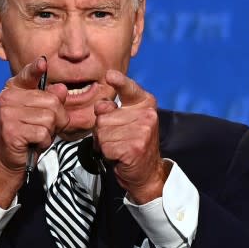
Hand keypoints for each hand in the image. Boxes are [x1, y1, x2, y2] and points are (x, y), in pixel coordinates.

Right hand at [0, 56, 68, 207]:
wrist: (9, 158)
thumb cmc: (28, 133)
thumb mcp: (43, 113)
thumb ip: (52, 99)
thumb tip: (61, 89)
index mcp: (14, 89)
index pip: (28, 75)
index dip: (36, 69)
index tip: (43, 62)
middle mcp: (7, 98)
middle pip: (52, 101)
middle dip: (56, 118)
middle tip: (42, 127)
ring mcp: (7, 113)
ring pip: (49, 118)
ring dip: (49, 131)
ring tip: (37, 135)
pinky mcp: (10, 130)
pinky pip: (42, 132)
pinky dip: (43, 141)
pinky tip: (32, 142)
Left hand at [93, 69, 170, 202]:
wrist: (147, 172)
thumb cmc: (131, 143)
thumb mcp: (124, 121)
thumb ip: (111, 110)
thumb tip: (101, 105)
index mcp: (145, 104)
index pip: (129, 89)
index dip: (119, 81)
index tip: (109, 75)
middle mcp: (147, 115)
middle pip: (103, 117)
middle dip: (102, 131)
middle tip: (117, 139)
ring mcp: (142, 131)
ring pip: (101, 133)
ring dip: (104, 143)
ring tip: (119, 147)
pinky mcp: (135, 147)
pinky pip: (105, 147)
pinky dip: (107, 154)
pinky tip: (120, 156)